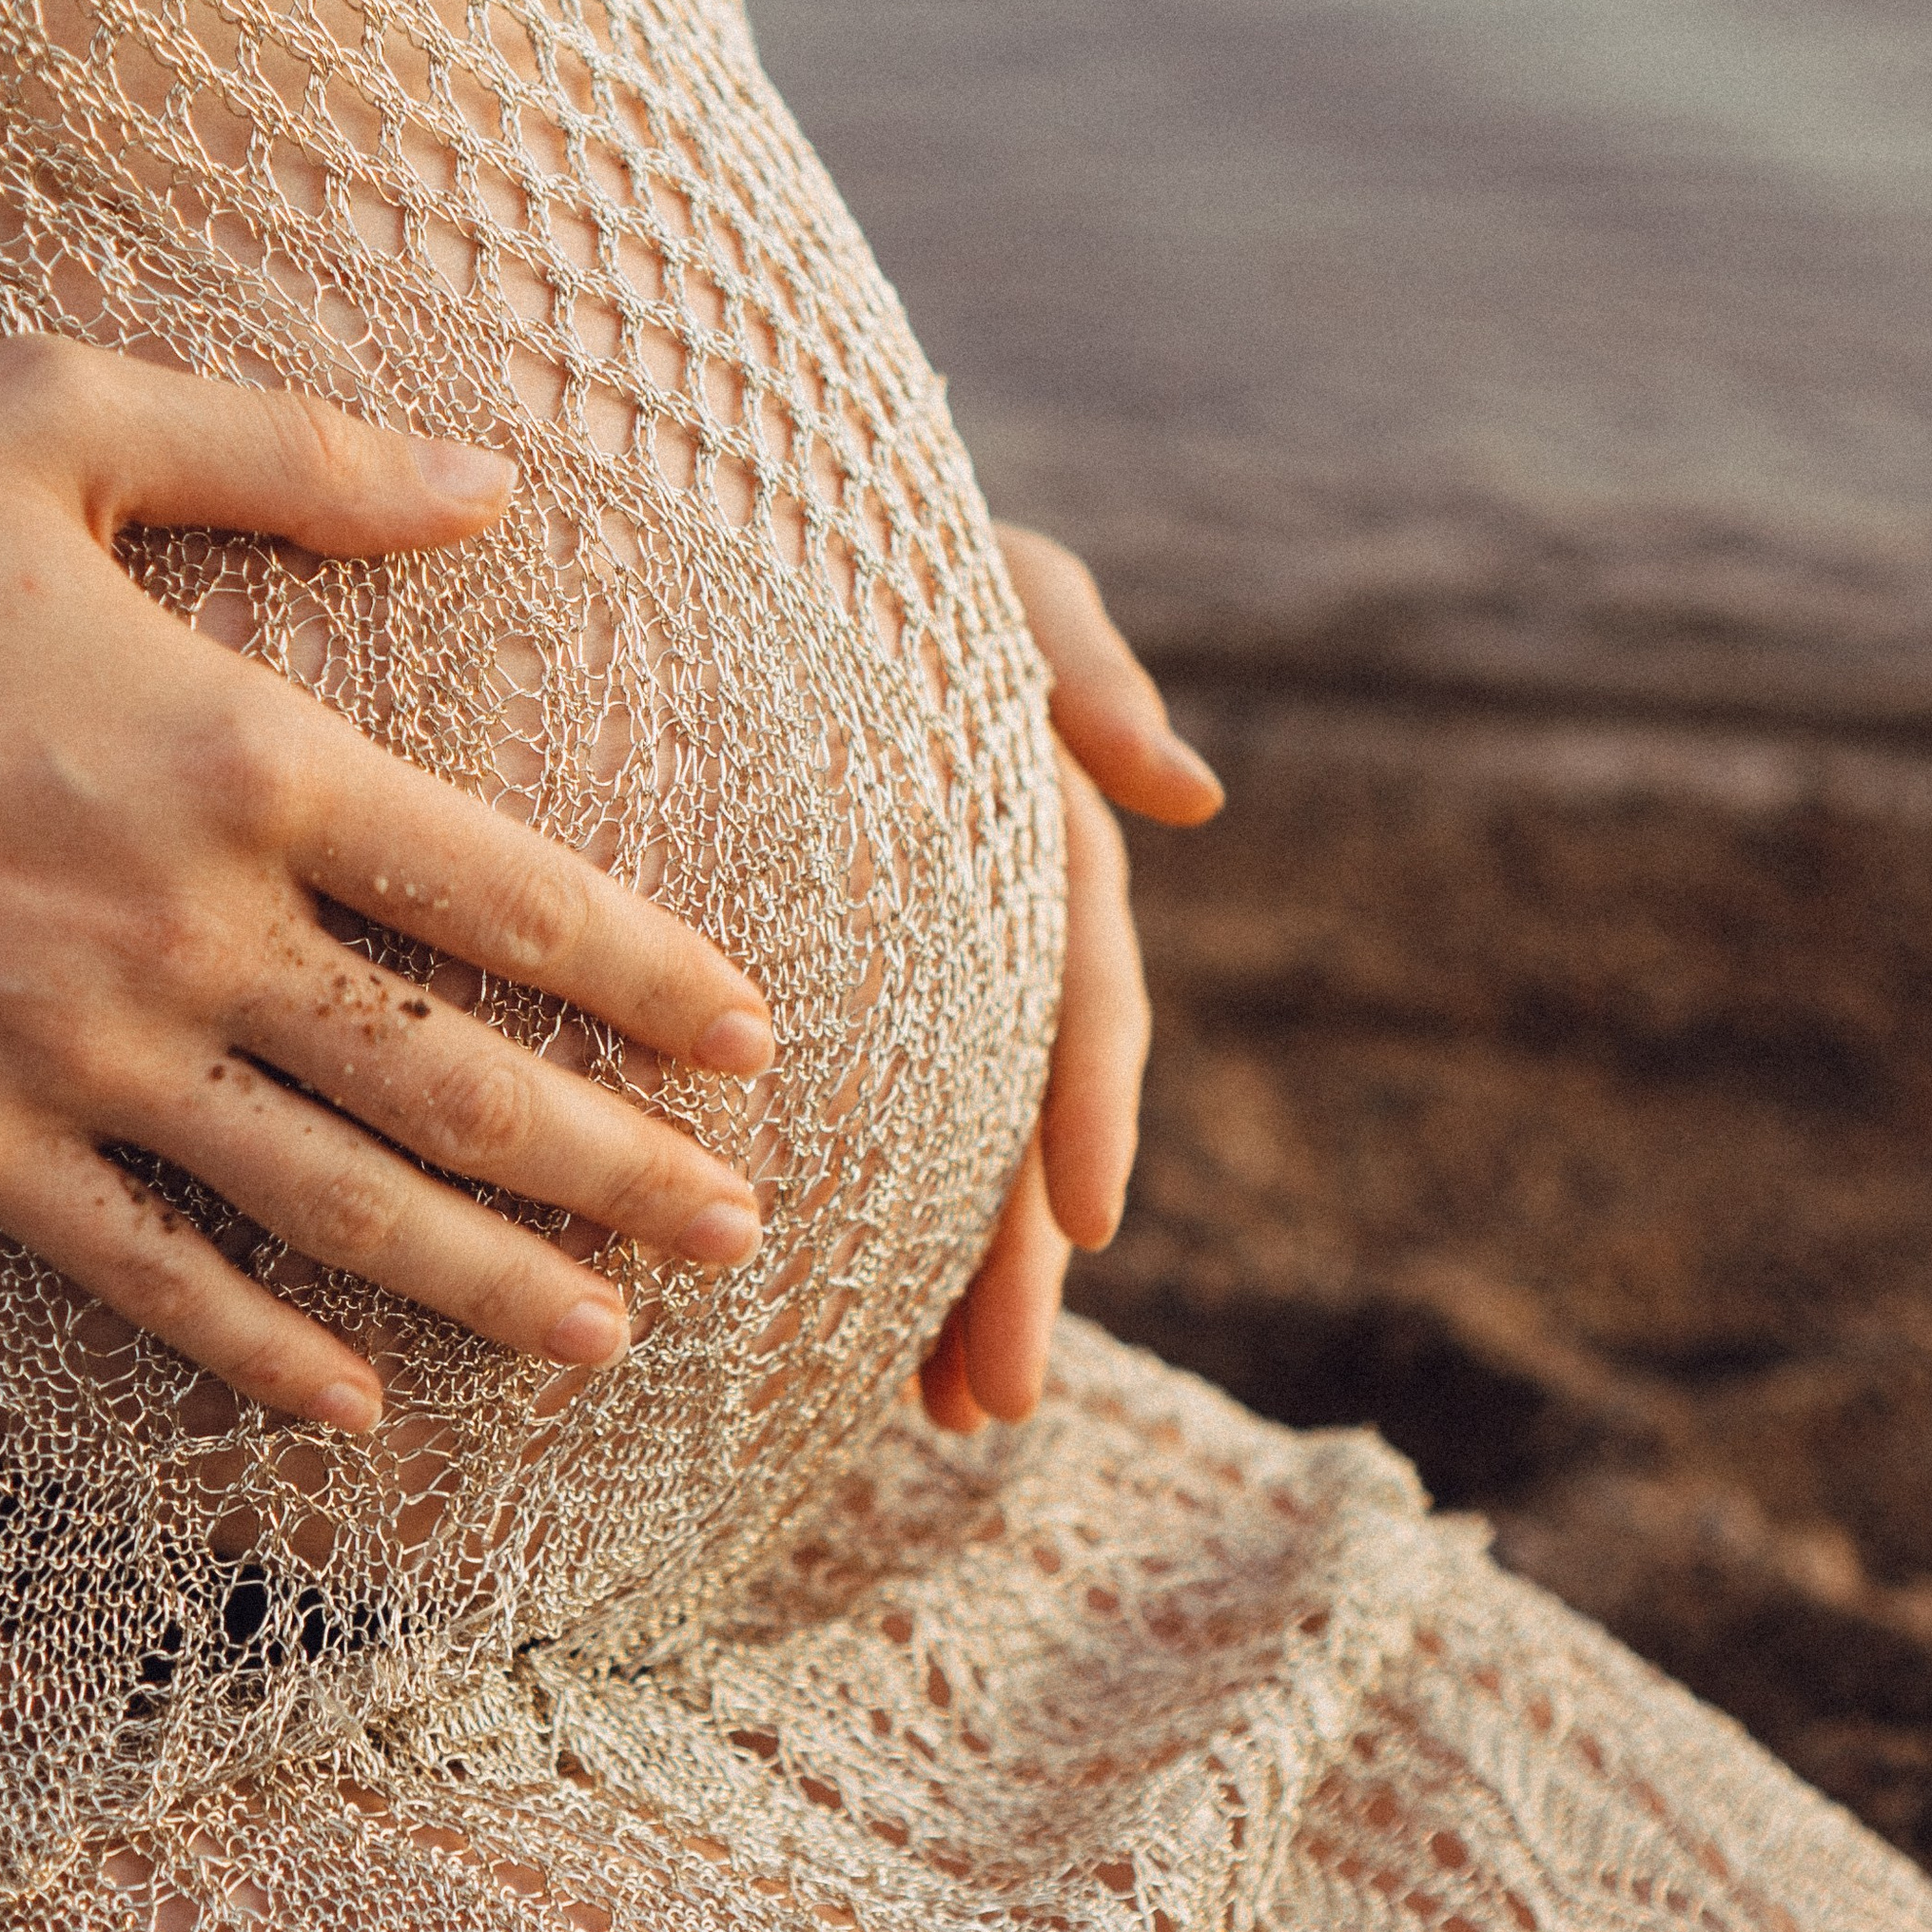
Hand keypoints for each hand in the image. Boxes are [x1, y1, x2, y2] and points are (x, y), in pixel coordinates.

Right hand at [0, 341, 775, 1433]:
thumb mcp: (53, 417)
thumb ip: (293, 452)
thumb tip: (496, 478)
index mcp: (241, 750)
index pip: (508, 891)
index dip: (649, 975)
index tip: (760, 1044)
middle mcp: (189, 929)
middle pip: (457, 1079)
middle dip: (620, 1168)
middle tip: (748, 1237)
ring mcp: (75, 1054)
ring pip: (333, 1201)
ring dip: (489, 1277)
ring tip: (614, 1338)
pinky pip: (143, 1269)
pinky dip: (256, 1343)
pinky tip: (354, 1401)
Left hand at [918, 526, 1220, 1432]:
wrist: (738, 515)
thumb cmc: (872, 524)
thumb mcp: (993, 570)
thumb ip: (1080, 662)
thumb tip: (1193, 797)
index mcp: (1026, 826)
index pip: (1072, 980)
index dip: (1086, 1098)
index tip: (1090, 1224)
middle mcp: (982, 914)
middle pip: (1010, 1106)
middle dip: (1014, 1259)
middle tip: (987, 1404)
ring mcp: (912, 954)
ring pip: (946, 1139)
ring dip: (961, 1278)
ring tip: (943, 1416)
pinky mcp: (828, 982)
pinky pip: (867, 1113)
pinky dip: (884, 1217)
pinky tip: (872, 1336)